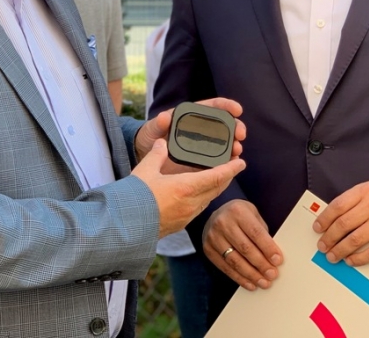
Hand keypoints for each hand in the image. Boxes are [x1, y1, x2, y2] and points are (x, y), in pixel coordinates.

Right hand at [131, 139, 245, 237]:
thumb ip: (156, 154)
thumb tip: (161, 142)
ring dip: (216, 188)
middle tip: (233, 167)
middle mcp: (191, 203)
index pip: (216, 176)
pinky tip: (199, 195)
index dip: (231, 169)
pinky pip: (199, 208)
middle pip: (217, 188)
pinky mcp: (180, 224)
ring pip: (209, 199)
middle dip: (227, 177)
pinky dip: (205, 198)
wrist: (126, 226)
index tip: (242, 162)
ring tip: (218, 179)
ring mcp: (187, 215)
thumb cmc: (135, 197)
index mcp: (186, 187)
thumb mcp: (145, 170)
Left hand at [134, 97, 245, 169]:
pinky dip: (227, 162)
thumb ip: (158, 124)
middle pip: (224, 125)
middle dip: (236, 127)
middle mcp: (201, 129)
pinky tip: (232, 165)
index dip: (227, 106)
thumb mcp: (152, 129)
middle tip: (240, 135)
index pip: (213, 107)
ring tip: (237, 150)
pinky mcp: (202, 161)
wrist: (145, 155)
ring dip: (234, 145)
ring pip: (224, 142)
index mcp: (192, 116)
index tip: (237, 110)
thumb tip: (164, 117)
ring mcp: (204, 145)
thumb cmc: (150, 136)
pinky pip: (218, 160)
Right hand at [202, 200, 282, 290]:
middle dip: (261, 264)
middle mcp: (223, 223)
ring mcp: (213, 237)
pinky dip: (239, 278)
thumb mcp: (253, 214)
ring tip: (263, 282)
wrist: (217, 213)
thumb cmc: (239, 215)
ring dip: (251, 275)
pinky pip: (225, 268)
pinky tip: (250, 283)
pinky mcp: (208, 250)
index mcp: (237, 211)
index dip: (268, 248)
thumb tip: (273, 256)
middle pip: (245, 248)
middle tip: (272, 274)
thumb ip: (262, 232)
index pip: (255, 232)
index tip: (277, 260)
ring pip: (235, 261)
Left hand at [313, 182, 368, 265]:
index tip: (317, 228)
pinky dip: (358, 258)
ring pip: (354, 240)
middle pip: (343, 224)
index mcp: (364, 191)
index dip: (324, 219)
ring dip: (340, 250)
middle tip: (322, 245)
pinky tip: (350, 260)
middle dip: (329, 237)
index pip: (337, 206)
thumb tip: (330, 220)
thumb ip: (352, 201)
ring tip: (332, 256)